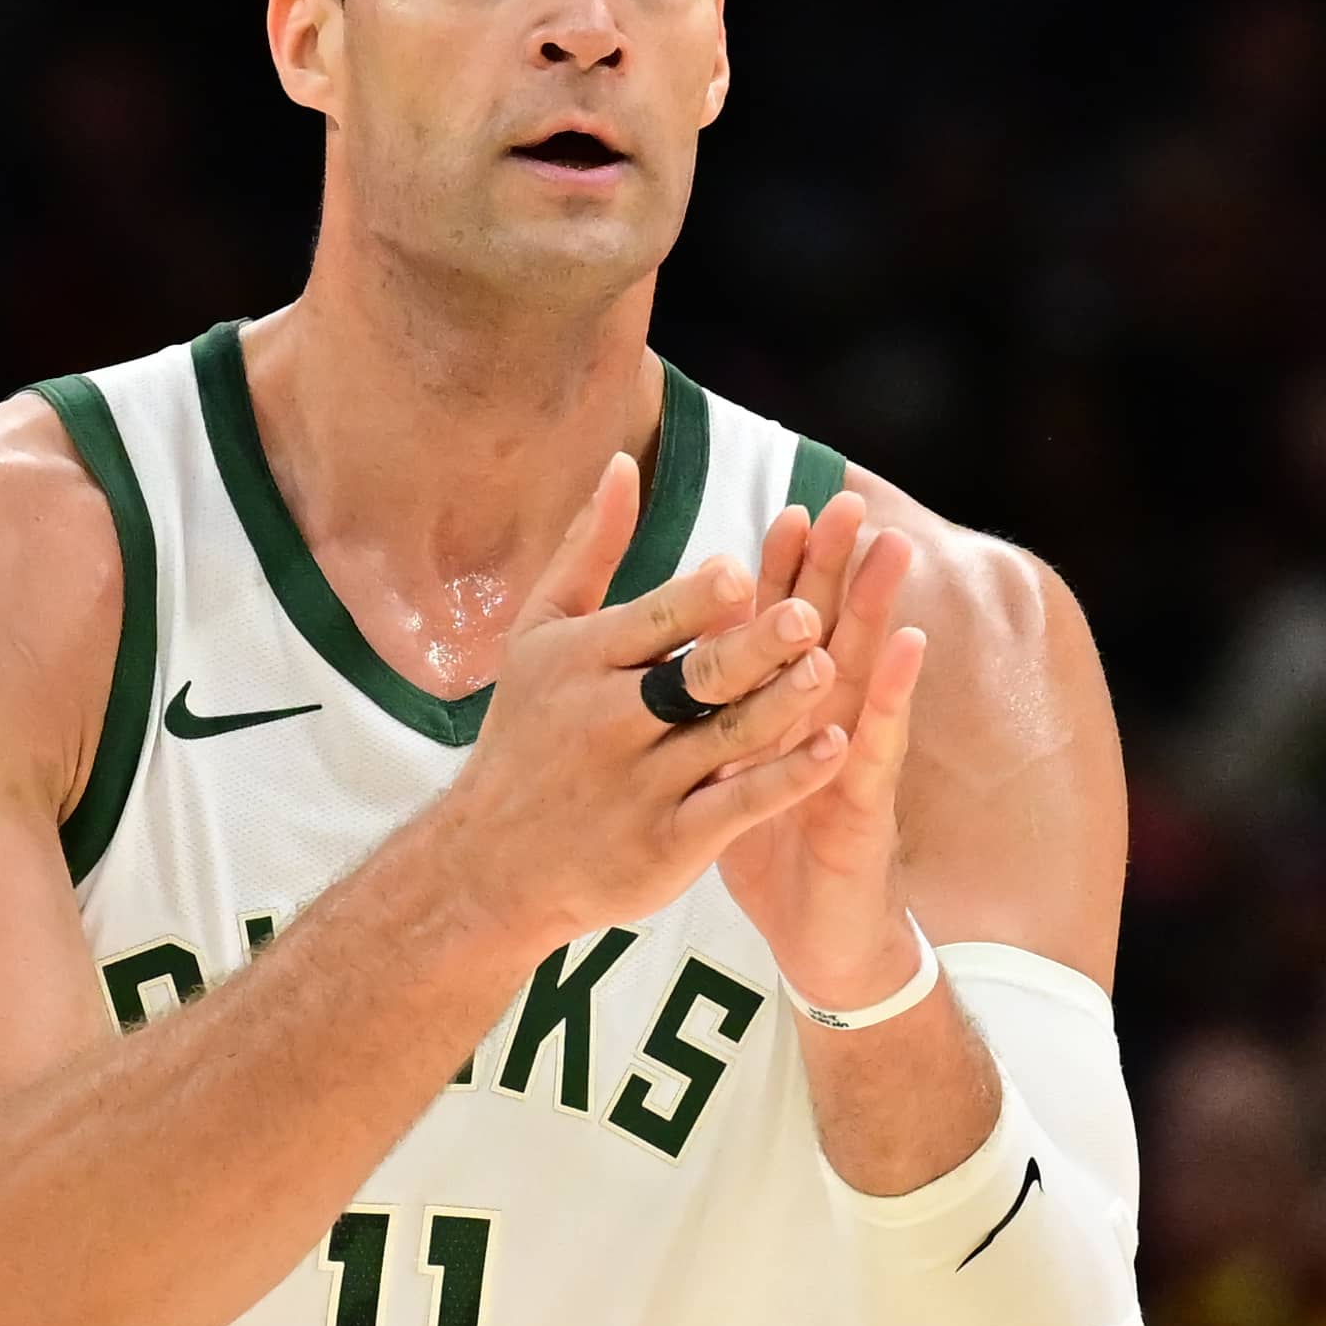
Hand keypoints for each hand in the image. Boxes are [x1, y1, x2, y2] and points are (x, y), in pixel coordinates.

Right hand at [424, 452, 852, 952]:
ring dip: (782, 704)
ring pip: (725, 737)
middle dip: (753, 647)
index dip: (698, 600)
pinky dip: (786, 777)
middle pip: (695, 677)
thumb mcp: (539, 634)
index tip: (742, 572)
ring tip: (830, 668)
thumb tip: (625, 463)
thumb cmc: (526, 733)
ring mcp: (641, 785)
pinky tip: (834, 748)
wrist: (492, 862)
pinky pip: (738, 804)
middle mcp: (609, 720)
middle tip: (810, 616)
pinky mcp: (667, 843)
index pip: (652, 621)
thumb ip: (591, 550)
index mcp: (582, 660)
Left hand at [714, 488, 935, 1007]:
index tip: (787, 511)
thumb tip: (674, 675)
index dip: (785, 574)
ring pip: (866, 673)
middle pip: (830, 633)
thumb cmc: (777, 864)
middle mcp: (825, 727)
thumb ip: (712, 727)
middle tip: (849, 501)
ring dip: (881, 607)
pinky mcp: (867, 805)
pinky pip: (878, 742)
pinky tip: (908, 645)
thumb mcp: (730, 785)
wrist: (821, 949)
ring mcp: (852, 762)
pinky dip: (894, 691)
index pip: (782, 633)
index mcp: (782, 718)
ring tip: (894, 549)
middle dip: (839, 568)